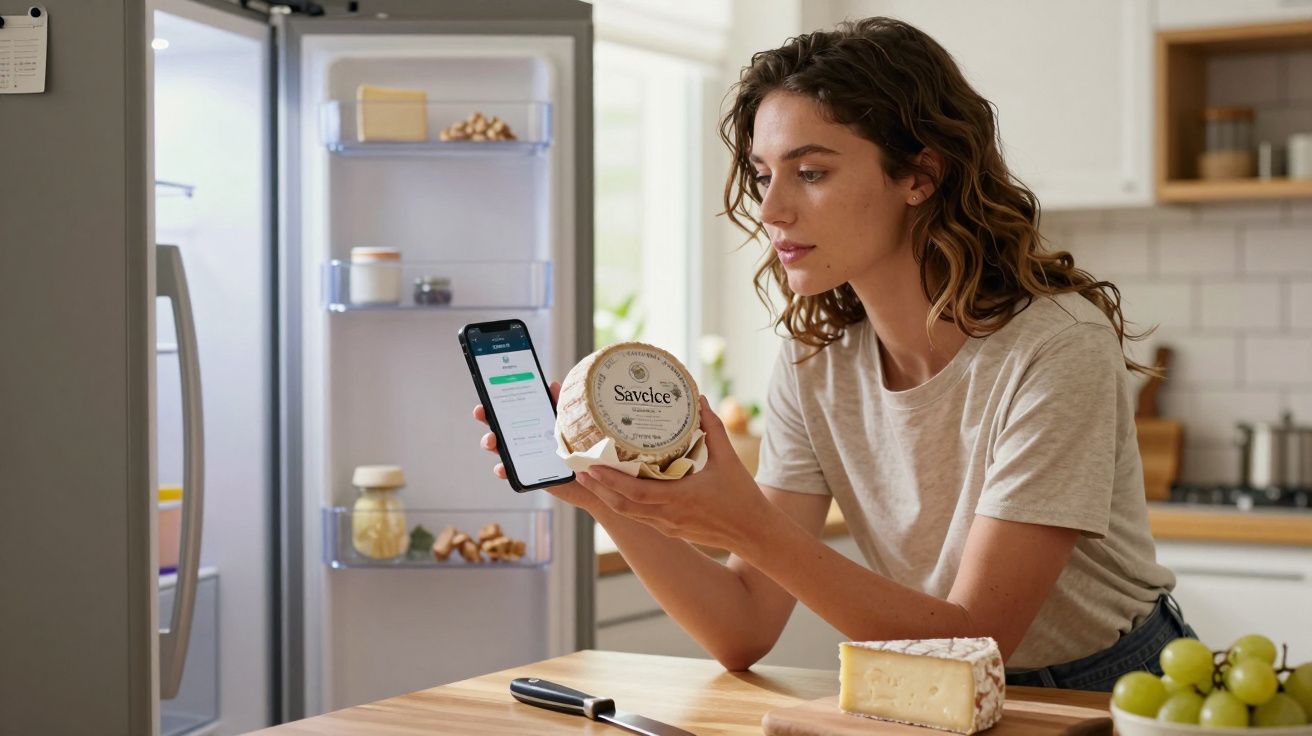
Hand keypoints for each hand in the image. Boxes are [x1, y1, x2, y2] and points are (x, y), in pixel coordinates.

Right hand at [471, 382, 609, 515]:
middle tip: (482, 413)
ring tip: (492, 441)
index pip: (506, 413)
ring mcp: (522, 457)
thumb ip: (558, 405)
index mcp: (528, 424)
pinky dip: (504, 470)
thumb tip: (553, 385)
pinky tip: (503, 468)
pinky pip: (510, 473)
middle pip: (498, 427)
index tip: (483, 403)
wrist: (589, 474)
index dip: (492, 407)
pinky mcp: (527, 473)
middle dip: (486, 419)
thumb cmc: (575, 446)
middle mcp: (521, 439)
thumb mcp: (566, 422)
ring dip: (490, 443)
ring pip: (499, 449)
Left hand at [573, 396, 776, 553]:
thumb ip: (713, 428)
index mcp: (680, 499)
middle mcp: (669, 516)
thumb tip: (700, 400)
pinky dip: (625, 504)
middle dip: (598, 488)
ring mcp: (669, 526)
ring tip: (590, 479)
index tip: (591, 466)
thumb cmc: (743, 497)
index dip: (610, 481)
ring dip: (608, 497)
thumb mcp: (728, 459)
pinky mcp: (672, 530)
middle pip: (623, 506)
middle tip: (579, 470)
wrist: (755, 533)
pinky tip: (618, 491)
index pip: (636, 493)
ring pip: (629, 514)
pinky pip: (642, 518)